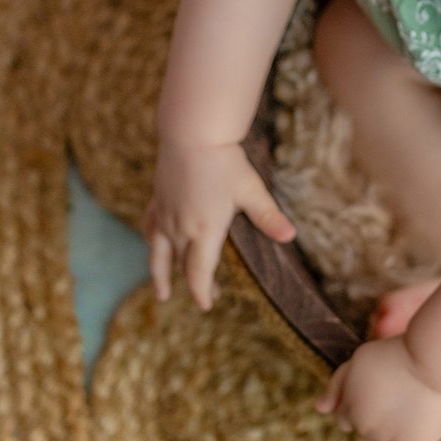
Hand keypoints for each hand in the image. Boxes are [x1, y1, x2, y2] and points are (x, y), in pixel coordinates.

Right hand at [141, 136, 294, 310]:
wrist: (192, 134)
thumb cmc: (224, 162)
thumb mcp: (251, 190)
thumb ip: (268, 216)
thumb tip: (290, 236)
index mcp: (205, 230)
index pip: (199, 273)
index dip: (201, 292)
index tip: (207, 305)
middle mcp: (180, 228)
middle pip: (182, 265)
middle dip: (194, 284)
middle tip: (208, 297)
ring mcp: (165, 215)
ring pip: (159, 254)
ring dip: (161, 275)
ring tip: (162, 294)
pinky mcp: (157, 201)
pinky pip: (150, 229)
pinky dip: (153, 242)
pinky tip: (154, 245)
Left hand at [315, 335, 440, 440]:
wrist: (432, 361)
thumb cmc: (394, 355)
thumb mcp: (357, 360)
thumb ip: (335, 385)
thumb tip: (319, 408)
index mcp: (349, 410)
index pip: (342, 418)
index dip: (356, 401)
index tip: (374, 387)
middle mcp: (367, 431)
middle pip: (363, 431)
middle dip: (374, 415)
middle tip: (396, 390)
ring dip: (391, 435)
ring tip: (410, 407)